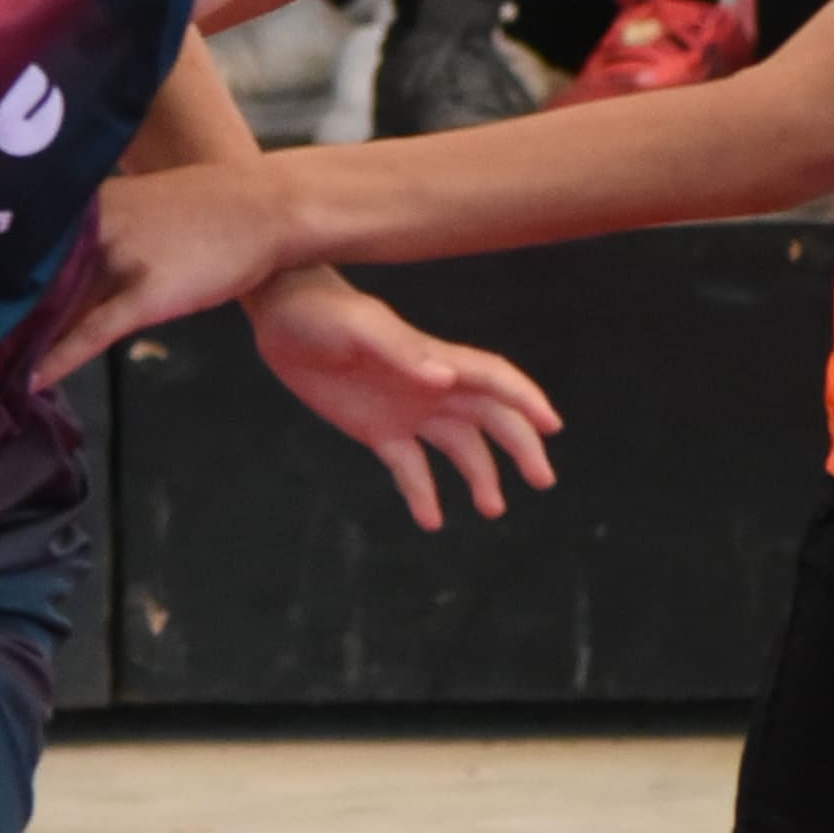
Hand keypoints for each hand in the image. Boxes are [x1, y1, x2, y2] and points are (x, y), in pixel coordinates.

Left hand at [34, 155, 306, 386]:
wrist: (264, 209)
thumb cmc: (201, 212)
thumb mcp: (136, 209)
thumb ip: (91, 231)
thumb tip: (49, 263)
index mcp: (88, 203)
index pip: (21, 236)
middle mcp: (96, 226)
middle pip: (26, 269)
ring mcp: (121, 258)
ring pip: (52, 302)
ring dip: (14, 336)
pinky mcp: (148, 292)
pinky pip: (92, 330)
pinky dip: (60, 356)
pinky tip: (32, 379)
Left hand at [245, 270, 560, 532]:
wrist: (281, 314)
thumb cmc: (322, 312)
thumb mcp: (358, 329)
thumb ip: (401, 352)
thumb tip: (444, 378)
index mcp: (436, 359)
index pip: (494, 380)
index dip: (525, 400)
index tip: (552, 425)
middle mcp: (431, 387)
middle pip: (490, 419)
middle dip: (520, 447)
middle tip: (542, 480)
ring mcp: (407, 410)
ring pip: (458, 447)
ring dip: (480, 476)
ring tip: (492, 508)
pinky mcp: (377, 430)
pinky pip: (409, 467)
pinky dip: (423, 493)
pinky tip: (431, 520)